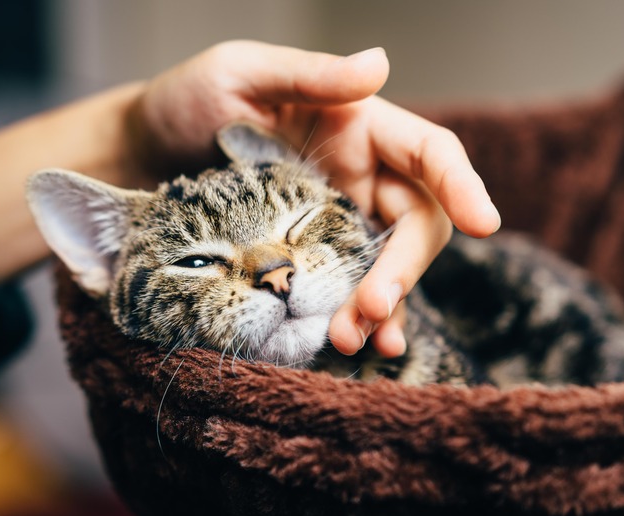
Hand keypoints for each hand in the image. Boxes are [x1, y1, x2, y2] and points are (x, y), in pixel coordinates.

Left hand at [128, 40, 500, 356]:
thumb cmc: (186, 103)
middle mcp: (364, 175)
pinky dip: (361, 317)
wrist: (139, 158)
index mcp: (361, 125)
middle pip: (418, 223)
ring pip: (389, 265)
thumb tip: (380, 63)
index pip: (431, 153)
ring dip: (381, 306)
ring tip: (346, 339)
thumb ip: (311, 75)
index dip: (462, 185)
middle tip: (369, 310)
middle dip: (403, 269)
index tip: (483, 224)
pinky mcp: (315, 256)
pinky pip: (353, 287)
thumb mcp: (240, 74)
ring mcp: (341, 219)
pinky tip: (351, 344)